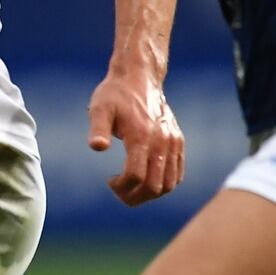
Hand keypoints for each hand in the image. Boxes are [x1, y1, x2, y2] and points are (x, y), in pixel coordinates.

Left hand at [88, 71, 184, 205]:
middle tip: (119, 190)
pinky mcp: (178, 142)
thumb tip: (97, 147)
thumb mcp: (100, 108)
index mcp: (141, 136)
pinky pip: (177, 174)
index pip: (136, 176)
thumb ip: (98, 128)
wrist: (140, 78)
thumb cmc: (115, 94)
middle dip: (134, 196)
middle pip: (154, 186)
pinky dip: (164, 184)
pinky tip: (146, 178)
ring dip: (150, 194)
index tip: (109, 180)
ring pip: (169, 184)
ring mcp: (173, 142)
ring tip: (132, 187)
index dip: (121, 188)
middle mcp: (161, 141)